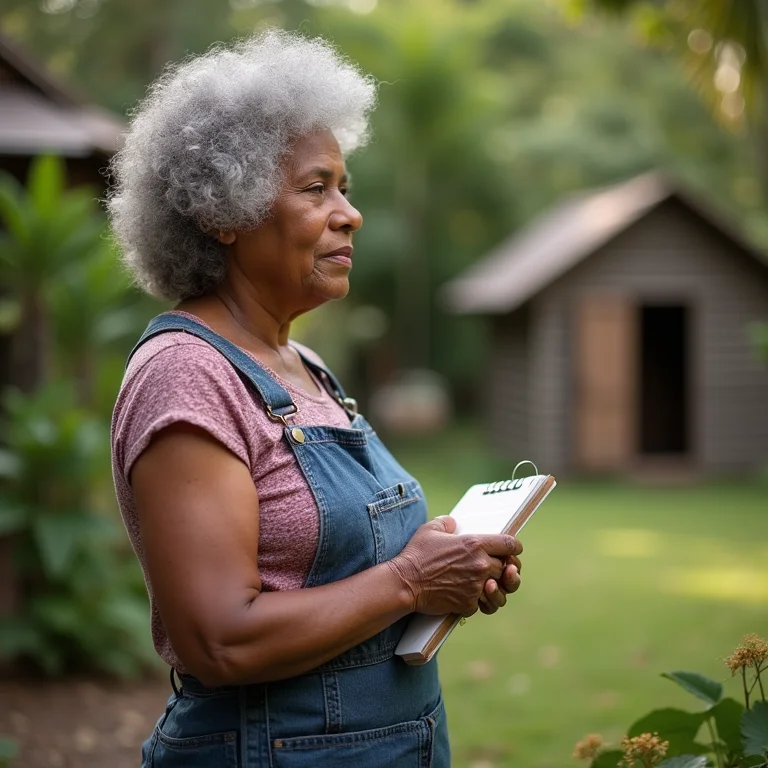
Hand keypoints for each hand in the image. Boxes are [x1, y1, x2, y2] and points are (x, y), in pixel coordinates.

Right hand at [386, 516, 522, 617]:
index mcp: (475, 544)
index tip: (513, 551)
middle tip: (501, 570)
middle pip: (508, 568)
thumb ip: (447, 522)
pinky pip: (483, 604)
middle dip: (505, 568)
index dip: (514, 548)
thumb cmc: (416, 554)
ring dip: (498, 589)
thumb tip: (454, 523)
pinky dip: (479, 602)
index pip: (510, 544)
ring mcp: (476, 586)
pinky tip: (473, 597)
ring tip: (490, 587)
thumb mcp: (431, 529)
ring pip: (501, 590)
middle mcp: (480, 565)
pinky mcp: (468, 603)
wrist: (405, 583)